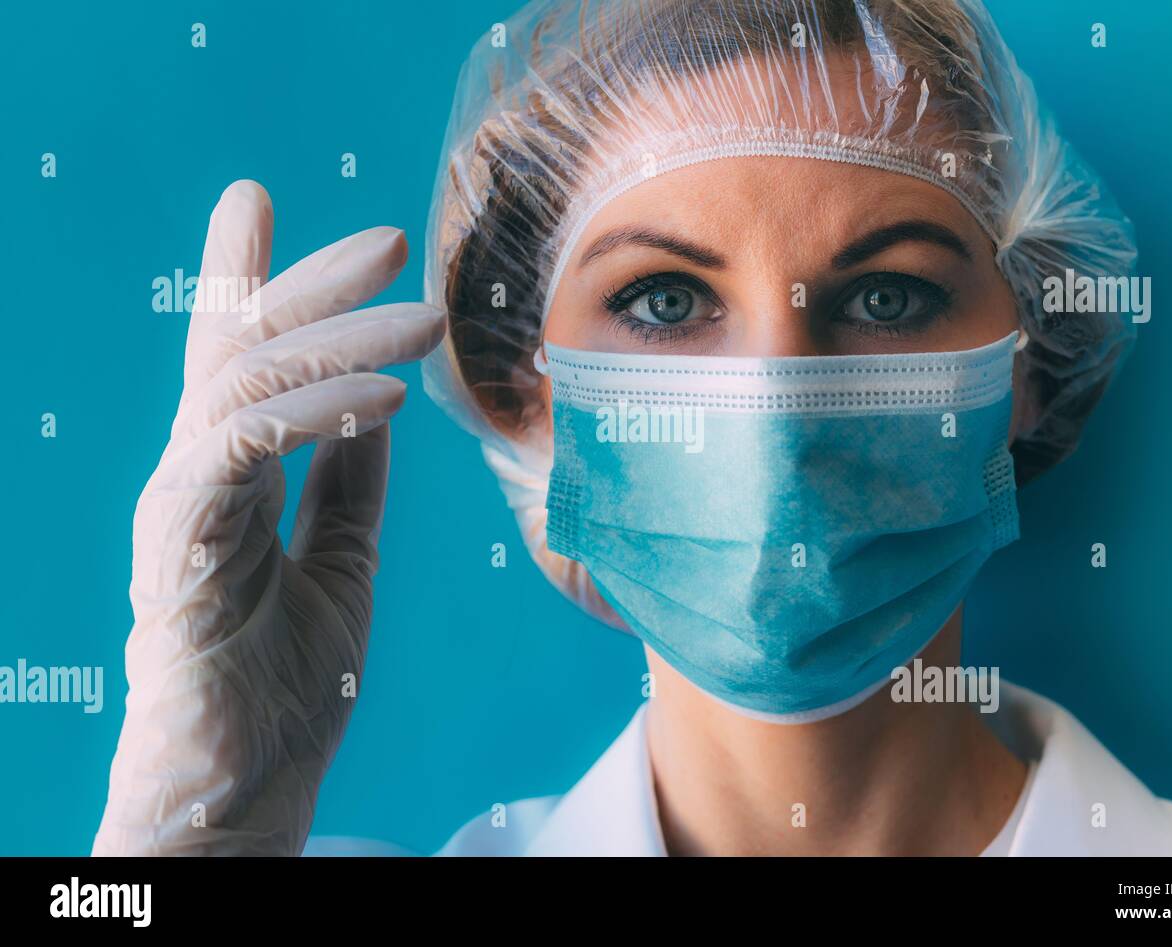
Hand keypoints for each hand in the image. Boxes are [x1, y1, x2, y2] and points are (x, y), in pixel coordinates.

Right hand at [92, 180, 443, 854]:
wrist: (247, 788)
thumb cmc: (288, 686)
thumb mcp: (342, 561)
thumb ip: (348, 482)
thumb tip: (377, 401)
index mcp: (232, 476)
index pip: (239, 356)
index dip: (248, 276)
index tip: (253, 200)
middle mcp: (198, 476)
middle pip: (242, 347)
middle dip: (308, 280)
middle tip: (387, 235)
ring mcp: (182, 504)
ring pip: (245, 379)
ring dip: (338, 336)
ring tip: (423, 314)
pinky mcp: (181, 542)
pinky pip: (242, 446)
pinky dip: (315, 410)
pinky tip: (386, 397)